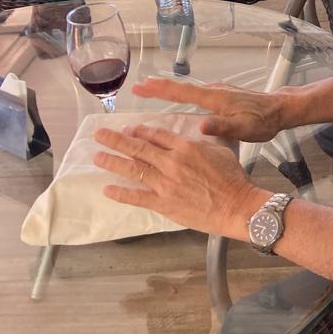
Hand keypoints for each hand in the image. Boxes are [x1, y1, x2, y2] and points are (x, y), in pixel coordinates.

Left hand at [93, 122, 262, 238]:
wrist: (235, 205)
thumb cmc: (232, 178)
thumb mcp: (220, 150)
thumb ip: (202, 143)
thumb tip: (193, 138)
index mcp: (185, 147)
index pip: (157, 135)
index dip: (140, 131)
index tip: (128, 128)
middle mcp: (171, 163)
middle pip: (138, 148)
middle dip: (116, 140)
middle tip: (99, 134)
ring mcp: (165, 184)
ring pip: (133, 170)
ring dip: (113, 162)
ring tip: (97, 156)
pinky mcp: (163, 203)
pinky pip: (137, 197)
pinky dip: (121, 193)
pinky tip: (107, 189)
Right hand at [131, 75, 288, 140]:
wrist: (279, 110)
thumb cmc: (263, 120)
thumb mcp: (244, 128)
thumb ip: (223, 126)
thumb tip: (201, 125)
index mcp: (214, 97)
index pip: (181, 92)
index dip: (160, 90)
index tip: (141, 87)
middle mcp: (213, 91)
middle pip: (180, 88)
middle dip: (158, 87)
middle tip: (137, 87)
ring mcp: (217, 92)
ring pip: (187, 90)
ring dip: (168, 90)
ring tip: (151, 91)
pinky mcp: (221, 96)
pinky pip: (195, 94)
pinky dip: (181, 94)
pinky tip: (178, 100)